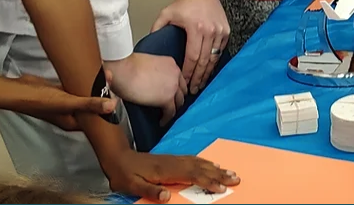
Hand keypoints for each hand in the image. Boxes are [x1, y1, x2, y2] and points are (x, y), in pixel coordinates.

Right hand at [0, 73, 115, 131]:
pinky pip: (75, 88)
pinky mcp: (59, 93)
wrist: (18, 91)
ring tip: (105, 73)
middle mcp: (70, 115)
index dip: (107, 109)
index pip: (95, 118)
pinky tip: (90, 71)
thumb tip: (112, 106)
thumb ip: (89, 104)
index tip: (118, 96)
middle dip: (101, 94)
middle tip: (112, 79)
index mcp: (73, 122)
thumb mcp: (68, 102)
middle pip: (90, 106)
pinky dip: (82, 82)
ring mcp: (64, 104)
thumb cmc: (41, 101)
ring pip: (83, 95)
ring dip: (93, 86)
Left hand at [103, 149, 239, 202]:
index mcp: (165, 170)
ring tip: (230, 172)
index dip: (207, 182)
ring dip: (216, 167)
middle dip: (219, 174)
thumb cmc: (124, 174)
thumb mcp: (132, 185)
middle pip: (200, 168)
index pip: (192, 176)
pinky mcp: (172, 158)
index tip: (221, 188)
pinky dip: (206, 162)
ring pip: (199, 162)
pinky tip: (212, 164)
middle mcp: (173, 162)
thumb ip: (149, 191)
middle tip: (236, 178)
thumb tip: (166, 196)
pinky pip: (194, 159)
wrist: (117, 156)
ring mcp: (174, 159)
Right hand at [105, 54, 186, 125]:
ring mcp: (173, 87)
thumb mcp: (148, 64)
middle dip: (177, 98)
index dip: (175, 87)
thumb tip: (150, 82)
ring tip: (167, 115)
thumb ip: (154, 72)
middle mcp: (175, 74)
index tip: (171, 93)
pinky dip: (166, 118)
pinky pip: (171, 112)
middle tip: (172, 105)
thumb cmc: (127, 65)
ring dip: (173, 108)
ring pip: (179, 102)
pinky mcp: (166, 99)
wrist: (124, 69)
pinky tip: (161, 122)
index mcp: (170, 64)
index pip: (178, 78)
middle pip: (182, 90)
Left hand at [152, 0, 229, 92]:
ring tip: (202, 83)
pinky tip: (209, 70)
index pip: (192, 57)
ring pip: (214, 58)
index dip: (189, 72)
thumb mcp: (166, 13)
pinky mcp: (225, 31)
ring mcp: (219, 31)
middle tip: (194, 89)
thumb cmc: (185, 3)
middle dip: (199, 77)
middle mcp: (210, 31)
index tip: (185, 82)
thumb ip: (157, 28)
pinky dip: (215, 62)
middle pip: (204, 61)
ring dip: (208, 72)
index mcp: (195, 28)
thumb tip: (149, 43)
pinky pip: (221, 51)